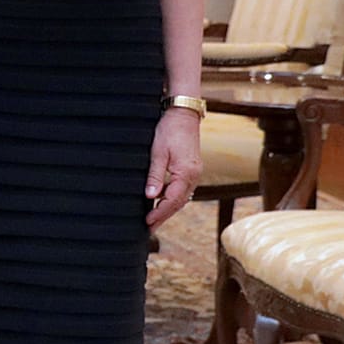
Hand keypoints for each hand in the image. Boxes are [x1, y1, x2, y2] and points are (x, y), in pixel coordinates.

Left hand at [146, 108, 202, 227]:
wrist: (183, 115)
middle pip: (178, 203)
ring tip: (154, 220)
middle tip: (150, 228)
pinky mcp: (192, 170)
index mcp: (186, 173)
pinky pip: (182, 190)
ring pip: (181, 198)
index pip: (172, 200)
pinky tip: (162, 203)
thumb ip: (155, 176)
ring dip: (168, 209)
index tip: (148, 222)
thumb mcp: (158, 152)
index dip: (159, 213)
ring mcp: (195, 173)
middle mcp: (194, 176)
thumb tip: (150, 196)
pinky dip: (172, 198)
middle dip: (164, 216)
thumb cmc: (170, 130)